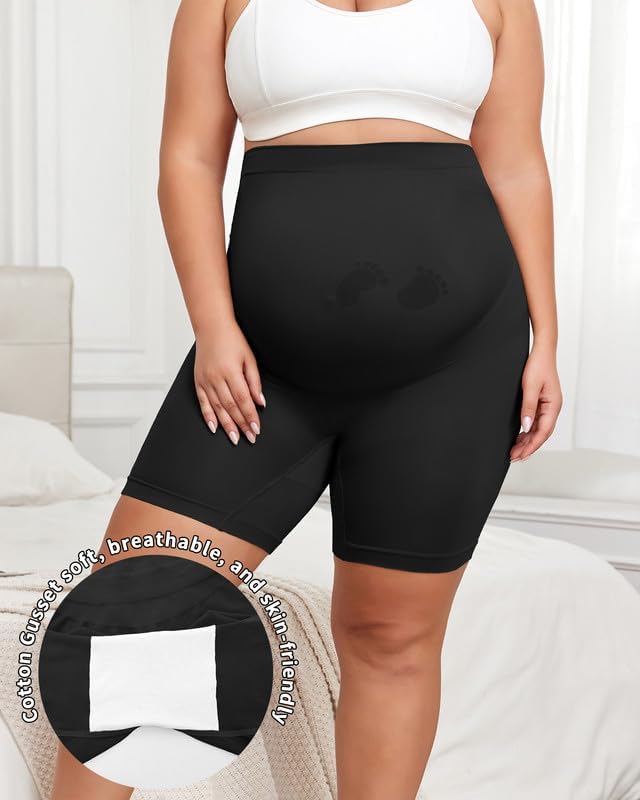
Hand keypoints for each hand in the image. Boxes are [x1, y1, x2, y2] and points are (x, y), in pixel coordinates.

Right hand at [193, 320, 265, 444]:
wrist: (211, 328)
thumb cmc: (232, 340)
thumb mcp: (249, 358)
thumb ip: (255, 381)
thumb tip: (260, 402)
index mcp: (231, 372)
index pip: (243, 400)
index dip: (250, 417)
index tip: (256, 428)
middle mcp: (217, 378)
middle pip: (231, 407)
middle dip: (241, 425)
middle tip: (249, 438)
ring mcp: (206, 381)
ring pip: (217, 408)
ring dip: (227, 425)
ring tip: (234, 438)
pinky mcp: (198, 382)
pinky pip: (203, 403)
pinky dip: (208, 416)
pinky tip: (214, 427)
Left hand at [510, 341, 561, 461]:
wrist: (542, 351)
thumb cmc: (538, 365)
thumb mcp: (530, 386)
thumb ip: (528, 407)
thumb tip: (526, 427)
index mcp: (553, 406)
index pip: (543, 432)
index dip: (531, 446)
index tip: (520, 455)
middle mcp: (552, 408)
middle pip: (541, 434)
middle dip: (528, 447)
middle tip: (513, 457)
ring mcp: (548, 406)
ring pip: (538, 430)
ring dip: (527, 441)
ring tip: (514, 451)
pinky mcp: (541, 403)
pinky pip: (535, 422)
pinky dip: (527, 432)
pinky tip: (519, 437)